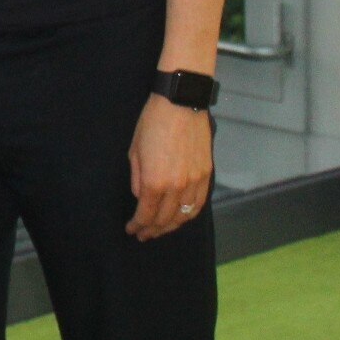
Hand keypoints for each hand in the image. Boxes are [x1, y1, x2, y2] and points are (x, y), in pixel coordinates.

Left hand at [127, 93, 212, 239]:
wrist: (181, 104)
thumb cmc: (152, 123)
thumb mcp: (134, 150)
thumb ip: (137, 178)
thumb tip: (141, 197)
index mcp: (154, 181)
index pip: (146, 214)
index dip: (138, 225)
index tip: (132, 230)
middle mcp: (177, 186)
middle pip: (165, 219)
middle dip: (153, 230)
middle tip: (144, 234)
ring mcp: (195, 182)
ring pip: (185, 215)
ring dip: (171, 226)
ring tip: (160, 229)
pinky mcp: (207, 174)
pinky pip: (200, 203)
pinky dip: (190, 214)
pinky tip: (181, 216)